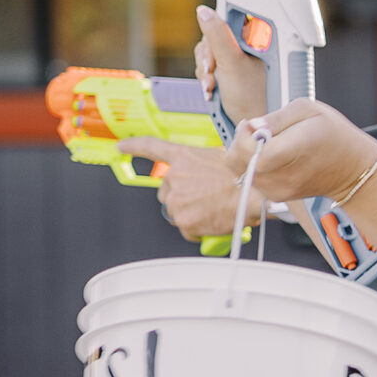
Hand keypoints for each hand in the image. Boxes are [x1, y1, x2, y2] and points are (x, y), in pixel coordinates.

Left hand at [140, 141, 261, 240]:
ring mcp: (177, 200)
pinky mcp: (184, 220)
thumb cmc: (245, 175)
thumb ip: (201, 166)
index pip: (151, 147)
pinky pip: (187, 230)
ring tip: (213, 209)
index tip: (122, 146)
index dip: (134, 146)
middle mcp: (174, 177)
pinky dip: (199, 229)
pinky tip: (214, 221)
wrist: (254, 192)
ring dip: (191, 214)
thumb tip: (202, 177)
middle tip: (204, 199)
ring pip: (177, 212)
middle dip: (182, 198)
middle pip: (167, 192)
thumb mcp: (220, 159)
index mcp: (183, 157)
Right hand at [196, 5, 268, 124]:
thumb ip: (217, 35)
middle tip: (212, 74)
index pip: (222, 22)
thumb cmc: (250, 96)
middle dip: (207, 59)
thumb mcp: (231, 62)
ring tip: (213, 87)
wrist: (250, 123)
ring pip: (206, 54)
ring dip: (205, 72)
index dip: (212, 38)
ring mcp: (234, 58)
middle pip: (210, 39)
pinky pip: (206, 67)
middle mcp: (244, 45)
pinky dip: (206, 79)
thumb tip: (202, 10)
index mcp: (252, 37)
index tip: (213, 58)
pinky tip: (212, 90)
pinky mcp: (226, 70)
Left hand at [226, 97, 376, 204]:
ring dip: (246, 155)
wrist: (352, 170)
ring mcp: (280, 189)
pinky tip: (271, 157)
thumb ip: (276, 117)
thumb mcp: (309, 109)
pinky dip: (254, 166)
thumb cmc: (334, 136)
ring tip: (267, 144)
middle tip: (256, 132)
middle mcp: (284, 175)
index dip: (244, 134)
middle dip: (239, 142)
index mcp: (293, 149)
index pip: (251, 150)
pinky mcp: (277, 196)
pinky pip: (250, 179)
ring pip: (240, 171)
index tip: (253, 125)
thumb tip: (252, 126)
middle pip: (238, 162)